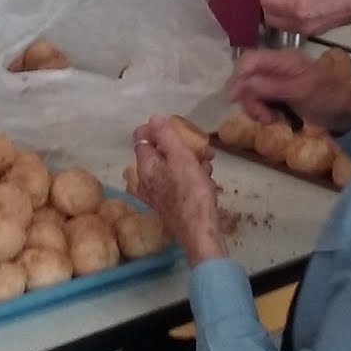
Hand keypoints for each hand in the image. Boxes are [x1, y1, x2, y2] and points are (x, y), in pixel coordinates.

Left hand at [132, 117, 224, 262]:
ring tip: (208, 165)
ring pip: (173, 168)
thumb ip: (166, 137)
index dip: (156, 129)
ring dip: (192, 162)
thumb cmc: (191, 192)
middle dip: (181, 147)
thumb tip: (153, 119)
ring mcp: (158, 194)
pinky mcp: (170, 204)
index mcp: (146, 167)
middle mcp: (146, 180)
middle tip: (201, 148)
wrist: (199, 231)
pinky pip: (179, 183)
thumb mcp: (180, 158)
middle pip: (160, 153)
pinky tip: (207, 181)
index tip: (174, 126)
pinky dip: (192, 178)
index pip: (142, 138)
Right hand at [228, 49, 350, 133]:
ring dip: (257, 108)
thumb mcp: (298, 91)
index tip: (234, 101)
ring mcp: (278, 80)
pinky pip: (261, 100)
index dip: (237, 79)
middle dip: (250, 99)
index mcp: (282, 59)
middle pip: (246, 78)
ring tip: (273, 120)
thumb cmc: (328, 98)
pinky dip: (264, 111)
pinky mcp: (280, 94)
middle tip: (264, 118)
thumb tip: (236, 86)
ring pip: (252, 91)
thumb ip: (268, 86)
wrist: (349, 114)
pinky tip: (277, 119)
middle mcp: (277, 66)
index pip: (248, 60)